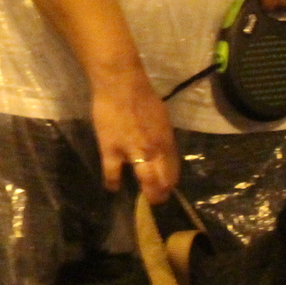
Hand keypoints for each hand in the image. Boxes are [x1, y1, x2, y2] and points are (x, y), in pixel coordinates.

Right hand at [91, 69, 177, 203]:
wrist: (121, 85)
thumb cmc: (142, 96)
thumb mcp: (161, 118)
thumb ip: (162, 137)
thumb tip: (160, 149)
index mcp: (167, 142)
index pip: (173, 170)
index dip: (170, 182)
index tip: (166, 188)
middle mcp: (155, 151)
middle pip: (162, 180)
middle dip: (161, 193)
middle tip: (156, 200)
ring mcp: (134, 151)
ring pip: (145, 181)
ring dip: (147, 193)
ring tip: (143, 199)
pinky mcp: (112, 149)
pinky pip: (113, 172)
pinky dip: (113, 182)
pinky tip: (112, 188)